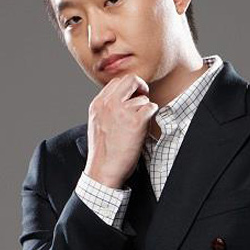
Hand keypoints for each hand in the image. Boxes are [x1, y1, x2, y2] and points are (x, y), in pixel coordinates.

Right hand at [85, 72, 157, 187]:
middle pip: (130, 80)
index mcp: (98, 104)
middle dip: (140, 86)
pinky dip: (152, 116)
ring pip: (143, 98)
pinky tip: (145, 126)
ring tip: (138, 124)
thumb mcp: (97, 123)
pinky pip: (151, 108)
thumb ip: (107, 108)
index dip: (128, 88)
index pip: (116, 82)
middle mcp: (109, 104)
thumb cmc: (103, 151)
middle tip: (144, 96)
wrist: (103, 169)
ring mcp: (122, 111)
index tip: (133, 96)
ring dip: (145, 109)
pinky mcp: (136, 121)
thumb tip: (123, 99)